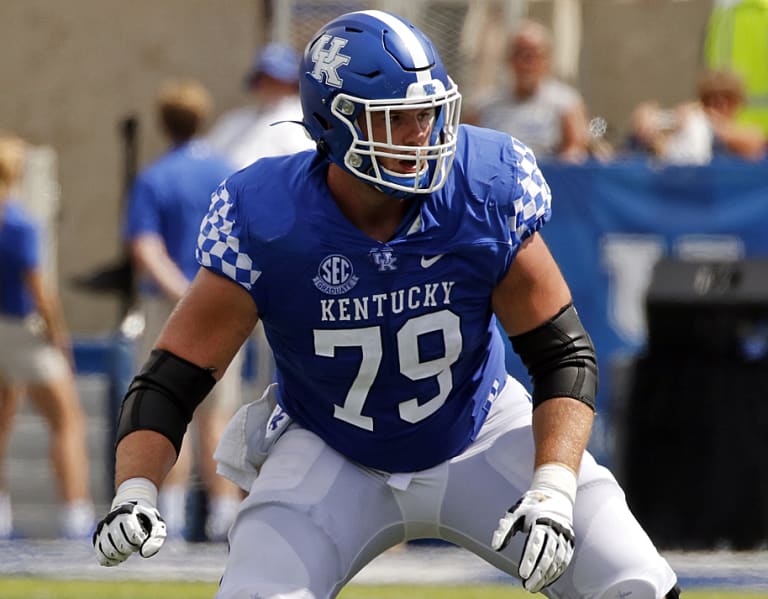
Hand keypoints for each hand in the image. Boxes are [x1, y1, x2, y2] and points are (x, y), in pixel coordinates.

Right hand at [93, 478, 166, 566]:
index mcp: (127, 512)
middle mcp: (112, 519)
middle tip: (135, 547)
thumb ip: (157, 538)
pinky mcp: (97, 537)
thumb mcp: (156, 524)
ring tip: (126, 553)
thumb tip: (144, 554)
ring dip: (120, 556)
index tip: (142, 538)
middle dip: (130, 549)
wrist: (132, 510)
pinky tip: (119, 558)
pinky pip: (100, 555)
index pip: (132, 535)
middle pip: (120, 545)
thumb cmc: (146, 520)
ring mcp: (103, 528)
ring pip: (108, 551)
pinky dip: (110, 561)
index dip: (139, 541)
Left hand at [491, 464, 576, 592]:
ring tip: (534, 587)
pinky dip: (557, 572)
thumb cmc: (530, 506)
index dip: (529, 559)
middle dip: (539, 573)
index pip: (536, 543)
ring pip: (558, 560)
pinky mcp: (570, 541)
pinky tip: (547, 581)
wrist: (555, 494)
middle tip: (528, 587)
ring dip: (548, 576)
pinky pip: (565, 560)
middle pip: (548, 555)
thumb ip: (505, 529)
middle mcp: (556, 528)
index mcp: (542, 519)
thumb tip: (495, 547)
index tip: (522, 574)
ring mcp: (565, 535)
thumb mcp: (515, 513)